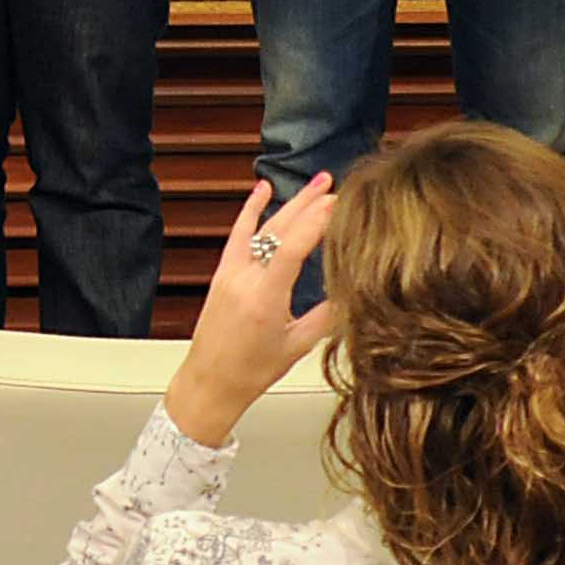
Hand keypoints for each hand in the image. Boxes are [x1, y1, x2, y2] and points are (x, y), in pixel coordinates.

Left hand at [163, 177, 338, 446]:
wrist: (209, 381)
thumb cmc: (252, 371)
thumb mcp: (298, 346)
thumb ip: (327, 315)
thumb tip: (355, 288)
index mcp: (265, 298)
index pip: (292, 248)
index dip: (316, 222)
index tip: (337, 203)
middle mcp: (244, 279)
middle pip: (280, 230)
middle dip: (309, 205)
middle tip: (335, 186)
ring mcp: (230, 273)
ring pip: (263, 228)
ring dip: (289, 203)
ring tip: (316, 184)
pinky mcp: (223, 273)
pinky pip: (238, 234)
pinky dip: (251, 211)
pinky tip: (263, 189)